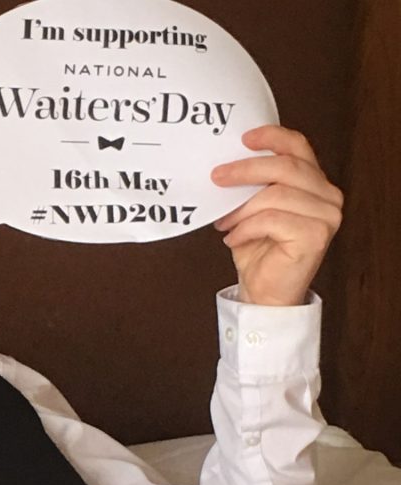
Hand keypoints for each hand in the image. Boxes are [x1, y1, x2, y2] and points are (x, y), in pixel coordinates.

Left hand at [211, 125, 342, 305]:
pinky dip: (245, 228)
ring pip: (275, 195)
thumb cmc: (258, 247)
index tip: (244, 138)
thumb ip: (252, 183)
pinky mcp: (316, 235)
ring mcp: (326, 216)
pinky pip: (271, 219)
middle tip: (216, 178)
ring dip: (241, 208)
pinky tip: (234, 238)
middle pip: (285, 166)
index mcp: (313, 182)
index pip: (298, 147)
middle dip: (245, 170)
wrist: (264, 289)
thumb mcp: (252, 207)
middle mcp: (327, 195)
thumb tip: (223, 163)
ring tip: (225, 221)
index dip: (273, 136)